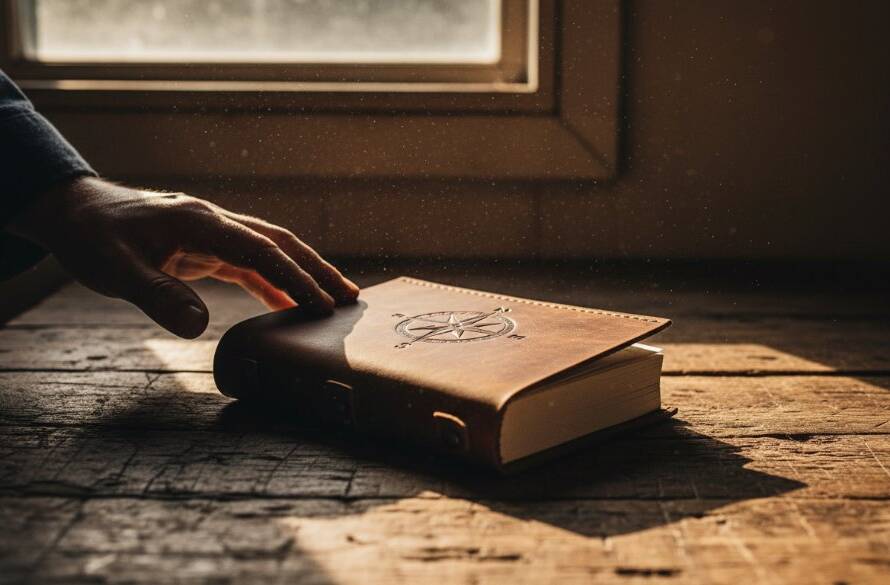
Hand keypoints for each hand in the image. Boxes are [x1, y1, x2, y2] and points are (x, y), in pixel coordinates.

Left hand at [9, 176, 358, 337]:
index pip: (261, 250)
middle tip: (350, 299)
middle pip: (280, 242)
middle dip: (317, 270)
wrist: (75, 212)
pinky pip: (251, 263)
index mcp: (199, 222)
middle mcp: (215, 221)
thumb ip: (156, 294)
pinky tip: (289, 305)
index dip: (294, 278)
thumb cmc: (92, 237)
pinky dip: (275, 282)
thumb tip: (199, 327)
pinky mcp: (208, 245)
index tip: (320, 306)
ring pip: (272, 250)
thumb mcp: (114, 269)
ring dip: (304, 273)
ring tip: (335, 300)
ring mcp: (214, 232)